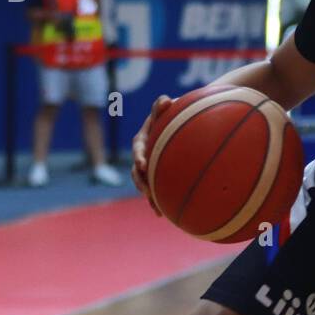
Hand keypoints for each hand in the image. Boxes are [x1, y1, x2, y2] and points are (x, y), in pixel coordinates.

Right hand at [131, 95, 173, 215]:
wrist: (178, 123)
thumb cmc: (172, 113)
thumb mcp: (166, 108)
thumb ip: (162, 105)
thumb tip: (164, 100)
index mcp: (142, 139)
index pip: (138, 148)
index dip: (138, 156)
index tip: (142, 164)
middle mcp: (142, 154)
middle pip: (136, 170)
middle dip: (140, 182)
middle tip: (146, 191)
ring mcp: (149, 166)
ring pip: (144, 183)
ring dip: (148, 195)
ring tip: (155, 206)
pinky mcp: (156, 174)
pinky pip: (154, 189)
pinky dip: (156, 201)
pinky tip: (162, 214)